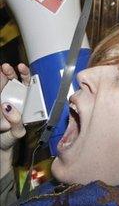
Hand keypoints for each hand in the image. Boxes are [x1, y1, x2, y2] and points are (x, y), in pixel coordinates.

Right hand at [0, 63, 30, 177]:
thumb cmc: (10, 137)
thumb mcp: (16, 133)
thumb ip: (16, 123)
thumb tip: (9, 109)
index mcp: (26, 103)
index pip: (28, 85)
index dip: (25, 75)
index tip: (21, 68)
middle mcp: (15, 97)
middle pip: (14, 80)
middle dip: (11, 72)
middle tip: (6, 67)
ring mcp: (4, 97)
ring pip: (3, 82)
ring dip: (1, 75)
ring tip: (0, 71)